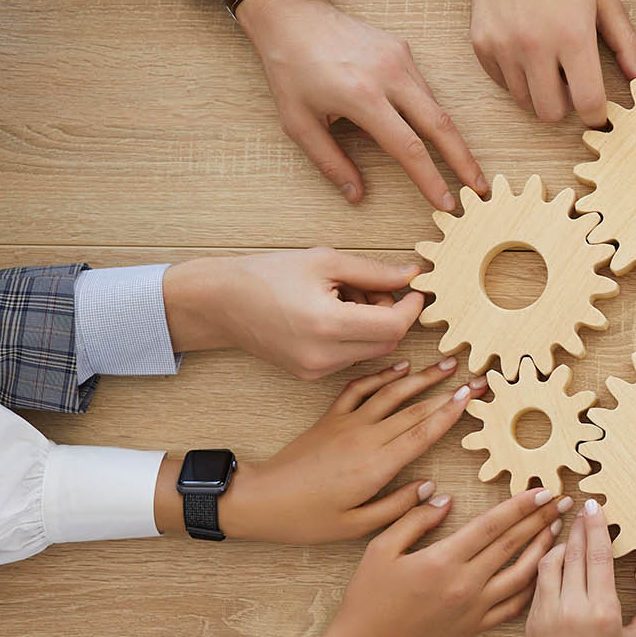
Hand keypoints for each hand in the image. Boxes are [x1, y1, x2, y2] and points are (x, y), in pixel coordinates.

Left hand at [154, 359, 491, 542]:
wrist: (261, 499)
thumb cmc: (307, 519)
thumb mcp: (356, 527)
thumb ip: (398, 508)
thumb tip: (432, 488)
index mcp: (376, 466)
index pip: (423, 432)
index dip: (451, 412)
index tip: (472, 395)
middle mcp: (366, 438)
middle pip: (415, 409)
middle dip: (448, 391)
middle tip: (477, 378)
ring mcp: (347, 424)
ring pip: (391, 392)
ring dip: (421, 376)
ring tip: (446, 363)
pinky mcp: (331, 419)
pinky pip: (359, 390)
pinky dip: (380, 375)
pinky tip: (399, 366)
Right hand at [162, 247, 425, 379]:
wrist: (221, 302)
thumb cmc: (268, 275)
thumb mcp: (325, 261)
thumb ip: (374, 271)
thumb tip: (413, 275)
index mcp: (327, 324)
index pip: (394, 326)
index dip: (411, 307)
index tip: (414, 289)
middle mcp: (323, 355)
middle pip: (388, 342)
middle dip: (391, 314)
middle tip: (373, 286)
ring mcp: (315, 370)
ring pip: (371, 351)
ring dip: (373, 325)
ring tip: (346, 296)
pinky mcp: (309, 375)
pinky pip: (350, 357)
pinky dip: (354, 336)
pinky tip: (332, 313)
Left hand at [234, 0, 484, 208]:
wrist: (292, 16)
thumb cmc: (290, 70)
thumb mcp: (298, 124)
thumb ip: (330, 163)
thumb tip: (356, 195)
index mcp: (362, 97)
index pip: (409, 148)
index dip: (431, 180)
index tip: (447, 203)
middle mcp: (389, 75)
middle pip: (441, 125)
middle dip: (464, 161)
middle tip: (479, 188)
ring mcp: (400, 58)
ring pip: (435, 106)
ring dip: (447, 139)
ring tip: (455, 166)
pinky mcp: (402, 49)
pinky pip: (422, 89)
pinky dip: (425, 114)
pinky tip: (416, 127)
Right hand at [266, 485, 569, 636]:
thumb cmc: (368, 599)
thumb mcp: (380, 549)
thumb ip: (414, 519)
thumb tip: (444, 499)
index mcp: (443, 560)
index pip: (492, 525)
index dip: (521, 505)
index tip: (543, 490)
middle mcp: (465, 583)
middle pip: (513, 545)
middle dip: (542, 520)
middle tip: (564, 502)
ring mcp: (474, 608)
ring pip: (522, 575)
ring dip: (544, 550)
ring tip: (559, 531)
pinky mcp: (474, 628)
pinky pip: (513, 606)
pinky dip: (532, 587)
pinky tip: (543, 572)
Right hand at [442, 0, 635, 126]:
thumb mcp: (604, 0)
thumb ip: (628, 44)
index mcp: (572, 35)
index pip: (587, 102)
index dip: (597, 114)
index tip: (598, 109)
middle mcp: (535, 45)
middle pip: (552, 113)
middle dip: (566, 105)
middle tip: (571, 82)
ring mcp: (504, 47)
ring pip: (525, 103)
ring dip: (541, 93)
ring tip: (549, 64)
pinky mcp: (482, 47)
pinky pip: (504, 85)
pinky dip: (518, 78)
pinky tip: (526, 52)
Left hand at [521, 500, 635, 636]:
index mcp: (603, 611)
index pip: (600, 556)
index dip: (598, 527)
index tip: (597, 505)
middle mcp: (573, 608)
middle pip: (576, 552)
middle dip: (580, 526)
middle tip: (584, 506)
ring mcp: (548, 613)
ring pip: (551, 562)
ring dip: (562, 543)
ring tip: (572, 533)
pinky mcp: (530, 620)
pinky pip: (538, 581)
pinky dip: (548, 564)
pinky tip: (556, 558)